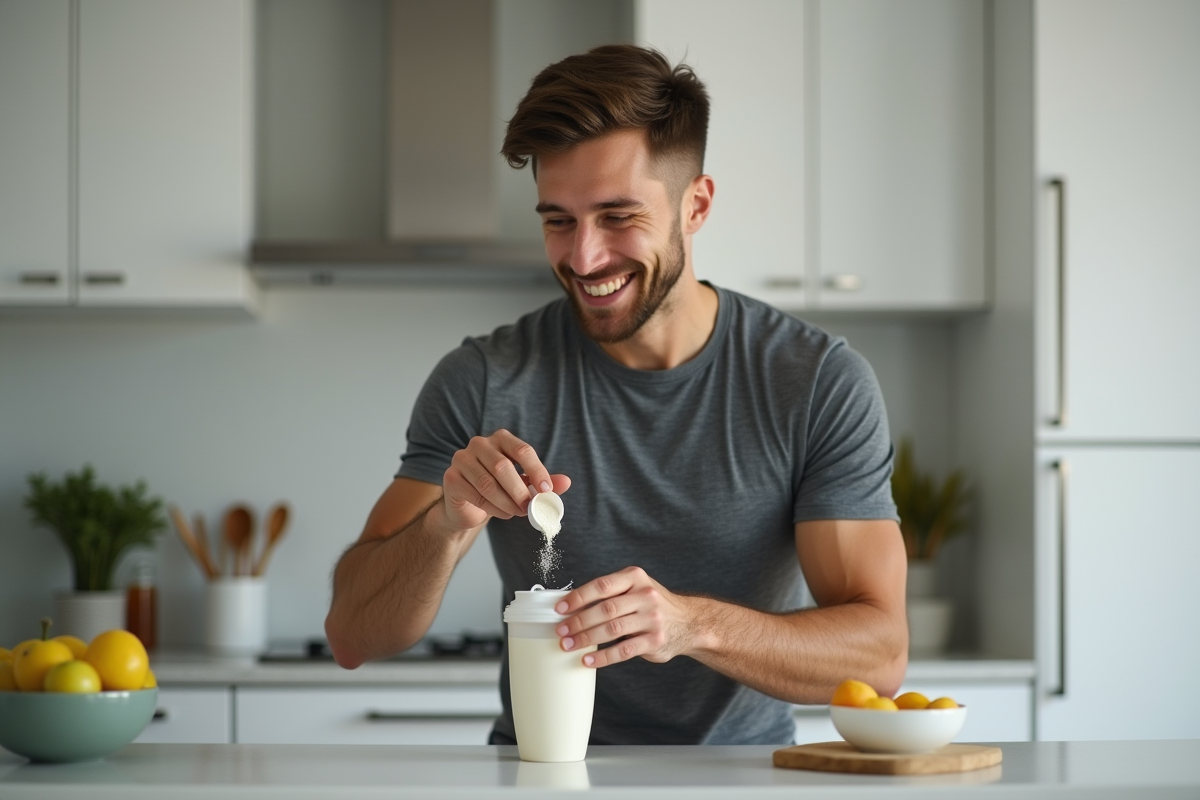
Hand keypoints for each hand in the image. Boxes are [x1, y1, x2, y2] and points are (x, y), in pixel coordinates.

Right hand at [441, 429, 570, 531]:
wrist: (468, 506)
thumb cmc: (500, 489)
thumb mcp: (524, 484)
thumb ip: (543, 482)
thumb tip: (566, 482)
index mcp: (501, 438)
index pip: (522, 450)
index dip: (536, 470)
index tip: (546, 490)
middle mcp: (479, 443)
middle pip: (502, 466)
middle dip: (519, 491)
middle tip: (530, 508)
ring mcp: (462, 459)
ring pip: (488, 483)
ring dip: (506, 502)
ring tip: (517, 513)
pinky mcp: (452, 478)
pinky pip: (475, 495)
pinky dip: (492, 508)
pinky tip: (501, 513)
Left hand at [553, 566, 697, 667]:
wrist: (689, 622)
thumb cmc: (652, 604)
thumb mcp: (636, 588)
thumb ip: (610, 594)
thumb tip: (571, 606)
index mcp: (635, 578)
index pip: (602, 586)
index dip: (578, 597)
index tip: (560, 608)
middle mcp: (645, 596)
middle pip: (605, 609)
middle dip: (578, 621)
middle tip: (560, 631)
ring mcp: (652, 619)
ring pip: (612, 630)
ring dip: (586, 639)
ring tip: (568, 645)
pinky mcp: (654, 641)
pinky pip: (624, 651)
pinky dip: (603, 657)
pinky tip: (588, 660)